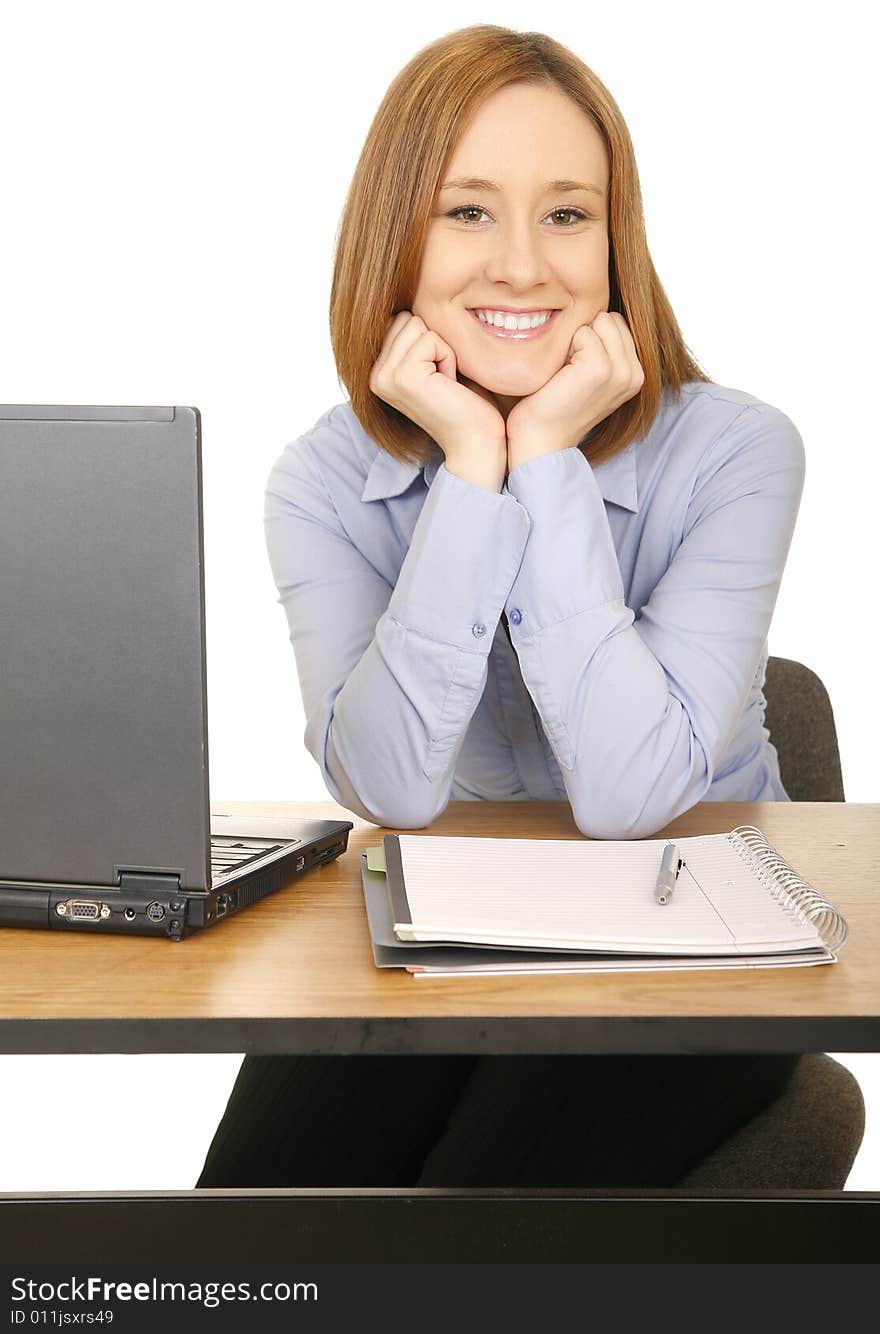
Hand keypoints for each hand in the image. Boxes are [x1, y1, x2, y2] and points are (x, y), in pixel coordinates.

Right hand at [369, 311, 506, 486]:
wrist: (476, 440)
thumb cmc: (465, 402)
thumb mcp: (434, 362)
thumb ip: (416, 337)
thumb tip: (411, 292)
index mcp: (378, 370)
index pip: (402, 319)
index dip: (431, 340)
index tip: (438, 374)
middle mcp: (375, 374)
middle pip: (408, 318)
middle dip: (435, 342)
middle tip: (443, 379)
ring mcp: (384, 376)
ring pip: (418, 325)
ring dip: (442, 350)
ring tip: (446, 382)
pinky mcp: (402, 376)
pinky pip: (431, 339)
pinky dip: (448, 357)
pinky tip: (449, 385)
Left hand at [505, 312, 644, 469]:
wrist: (539, 440)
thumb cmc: (553, 405)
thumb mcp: (586, 374)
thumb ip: (602, 346)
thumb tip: (597, 308)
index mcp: (635, 374)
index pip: (616, 323)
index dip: (589, 338)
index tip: (575, 370)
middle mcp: (634, 374)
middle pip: (609, 317)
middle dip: (584, 335)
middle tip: (568, 372)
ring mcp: (620, 372)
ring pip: (598, 320)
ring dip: (575, 340)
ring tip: (565, 373)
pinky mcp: (601, 369)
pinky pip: (583, 332)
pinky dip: (565, 348)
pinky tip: (560, 376)